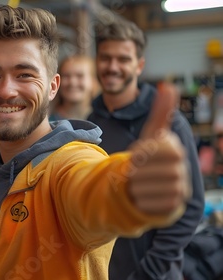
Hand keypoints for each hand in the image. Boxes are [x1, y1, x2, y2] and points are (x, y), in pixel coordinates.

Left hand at [127, 82, 190, 214]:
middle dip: (134, 171)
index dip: (139, 152)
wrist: (149, 186)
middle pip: (146, 170)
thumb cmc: (147, 158)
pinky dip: (138, 200)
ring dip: (134, 186)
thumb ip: (160, 113)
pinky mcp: (173, 207)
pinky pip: (148, 204)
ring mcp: (180, 190)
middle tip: (134, 172)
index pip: (152, 150)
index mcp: (176, 150)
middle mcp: (182, 170)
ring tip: (137, 184)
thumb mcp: (150, 135)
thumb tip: (168, 85)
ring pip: (146, 188)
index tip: (136, 154)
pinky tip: (141, 196)